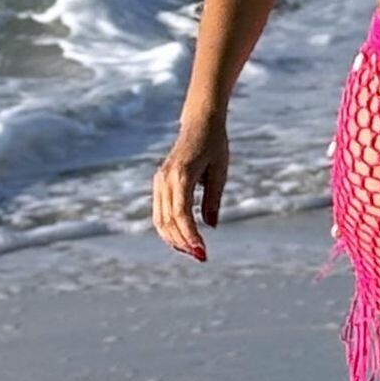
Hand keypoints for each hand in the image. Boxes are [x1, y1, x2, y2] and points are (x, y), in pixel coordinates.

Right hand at [153, 116, 228, 261]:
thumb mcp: (220, 171)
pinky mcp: (160, 183)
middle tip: (201, 257)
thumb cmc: (215, 145)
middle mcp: (165, 179)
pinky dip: (169, 228)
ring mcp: (159, 181)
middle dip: (183, 242)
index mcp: (181, 175)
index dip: (191, 236)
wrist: (199, 123)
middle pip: (168, 221)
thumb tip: (211, 226)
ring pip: (160, 220)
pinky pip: (160, 212)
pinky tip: (183, 239)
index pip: (182, 214)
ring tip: (193, 252)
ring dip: (175, 239)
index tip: (203, 252)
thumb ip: (213, 199)